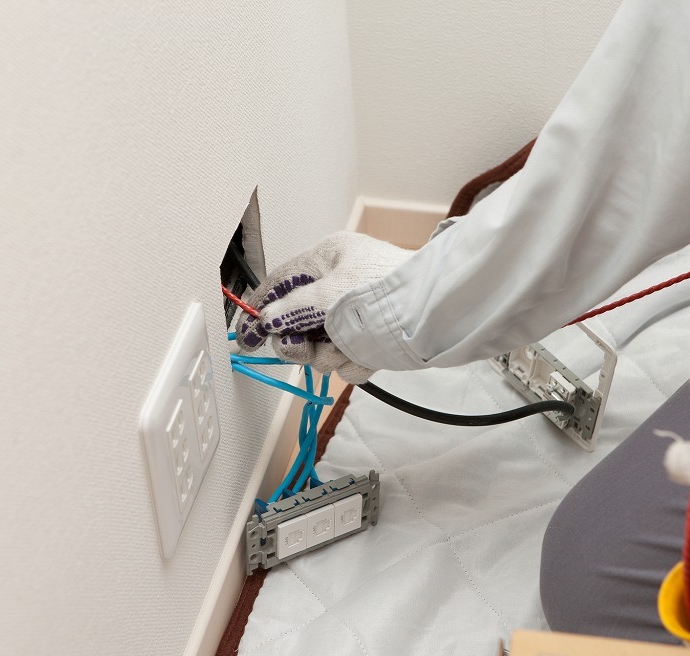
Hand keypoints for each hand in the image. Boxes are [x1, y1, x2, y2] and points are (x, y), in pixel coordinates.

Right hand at [234, 232, 412, 383]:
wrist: (441, 312)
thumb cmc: (391, 288)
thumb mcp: (331, 293)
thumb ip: (293, 307)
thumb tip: (267, 319)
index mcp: (328, 259)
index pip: (280, 283)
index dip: (261, 310)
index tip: (248, 336)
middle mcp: (339, 285)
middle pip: (297, 323)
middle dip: (301, 342)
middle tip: (306, 348)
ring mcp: (356, 315)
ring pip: (322, 347)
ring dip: (331, 354)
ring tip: (350, 349)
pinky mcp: (372, 340)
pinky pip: (347, 359)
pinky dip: (355, 362)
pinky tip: (368, 356)